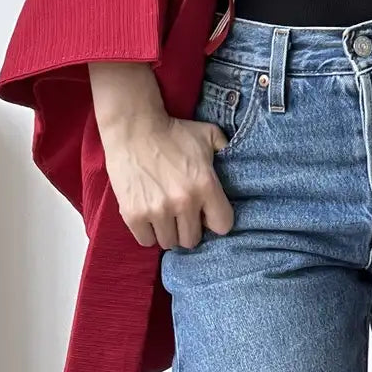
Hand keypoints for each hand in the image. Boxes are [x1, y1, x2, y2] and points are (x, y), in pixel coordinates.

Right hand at [102, 110, 235, 250]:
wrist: (134, 128)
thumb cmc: (173, 132)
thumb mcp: (208, 134)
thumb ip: (225, 149)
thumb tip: (237, 159)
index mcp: (205, 185)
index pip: (222, 226)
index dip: (215, 220)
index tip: (206, 213)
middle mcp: (183, 202)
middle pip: (192, 240)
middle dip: (189, 228)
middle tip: (182, 214)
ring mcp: (157, 210)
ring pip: (169, 242)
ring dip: (168, 231)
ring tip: (165, 214)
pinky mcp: (134, 215)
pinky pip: (146, 241)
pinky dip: (148, 232)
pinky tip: (149, 216)